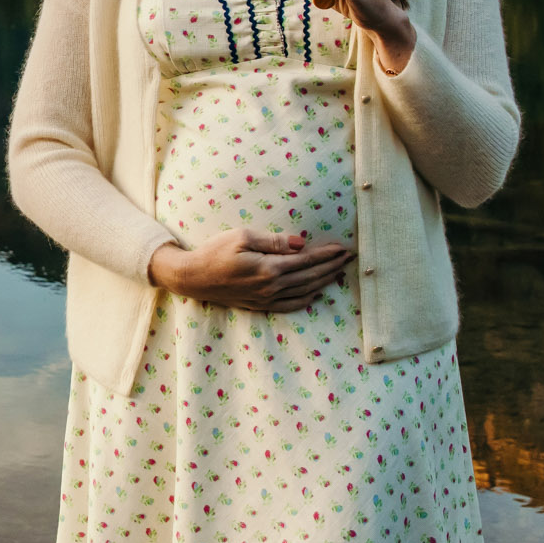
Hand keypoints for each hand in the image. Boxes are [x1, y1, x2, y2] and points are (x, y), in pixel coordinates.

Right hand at [148, 227, 353, 310]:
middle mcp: (271, 287)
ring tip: (338, 272)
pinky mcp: (260, 305)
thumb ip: (273, 241)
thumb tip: (300, 243)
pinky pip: (290, 305)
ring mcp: (266, 299)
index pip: (306, 261)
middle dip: (332, 267)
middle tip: (349, 258)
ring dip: (324, 282)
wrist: (193, 277)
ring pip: (304, 292)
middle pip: (310, 277)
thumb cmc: (215, 251)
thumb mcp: (242, 237)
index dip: (327, 254)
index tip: (343, 248)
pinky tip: (315, 292)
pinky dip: (307, 299)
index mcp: (269, 269)